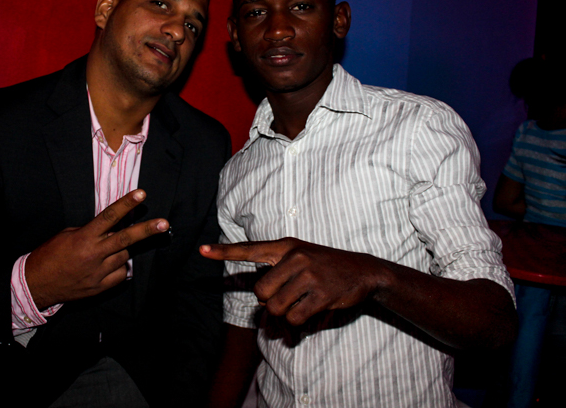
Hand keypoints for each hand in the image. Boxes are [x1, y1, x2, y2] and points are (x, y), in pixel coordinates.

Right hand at [26, 189, 168, 308]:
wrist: (36, 284)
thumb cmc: (49, 255)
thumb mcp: (66, 235)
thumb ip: (89, 231)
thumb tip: (108, 228)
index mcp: (84, 238)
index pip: (109, 217)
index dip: (126, 204)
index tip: (141, 194)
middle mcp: (93, 254)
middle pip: (125, 239)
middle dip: (147, 230)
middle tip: (164, 224)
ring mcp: (98, 272)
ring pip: (124, 257)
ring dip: (122, 250)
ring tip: (107, 250)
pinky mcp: (99, 287)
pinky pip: (120, 274)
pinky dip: (119, 268)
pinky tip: (108, 266)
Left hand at [200, 238, 384, 325]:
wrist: (363, 270)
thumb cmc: (325, 265)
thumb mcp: (301, 256)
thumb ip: (277, 270)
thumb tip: (260, 300)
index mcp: (286, 245)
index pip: (249, 249)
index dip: (223, 252)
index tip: (201, 249)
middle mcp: (295, 257)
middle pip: (261, 292)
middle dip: (270, 301)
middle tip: (287, 296)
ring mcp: (308, 275)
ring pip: (275, 308)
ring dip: (285, 313)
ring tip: (301, 301)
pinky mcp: (321, 294)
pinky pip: (294, 318)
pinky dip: (298, 321)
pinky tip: (312, 308)